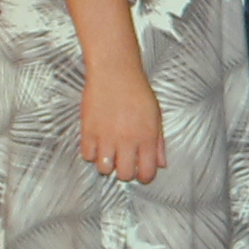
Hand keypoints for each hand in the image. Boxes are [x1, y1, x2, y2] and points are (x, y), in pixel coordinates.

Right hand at [79, 69, 165, 183]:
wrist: (114, 72)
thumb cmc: (137, 91)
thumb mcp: (156, 116)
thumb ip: (159, 143)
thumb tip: (161, 164)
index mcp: (147, 137)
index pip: (147, 172)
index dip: (145, 176)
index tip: (141, 172)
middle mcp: (127, 140)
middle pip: (125, 175)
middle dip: (125, 172)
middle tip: (124, 162)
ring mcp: (106, 137)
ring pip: (104, 169)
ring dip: (107, 164)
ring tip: (110, 152)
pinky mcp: (88, 131)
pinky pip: (87, 156)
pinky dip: (92, 154)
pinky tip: (97, 144)